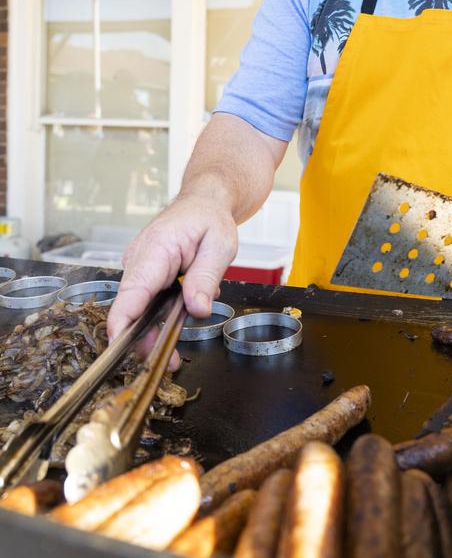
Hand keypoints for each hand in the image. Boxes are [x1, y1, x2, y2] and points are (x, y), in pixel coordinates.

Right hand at [107, 193, 237, 366]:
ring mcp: (138, 264)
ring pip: (137, 306)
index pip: (133, 288)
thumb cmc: (210, 218)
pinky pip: (144, 299)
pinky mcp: (142, 272)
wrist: (203, 202)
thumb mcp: (220, 245)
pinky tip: (179, 316)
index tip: (119, 345)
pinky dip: (158, 314)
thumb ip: (206, 277)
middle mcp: (139, 257)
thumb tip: (197, 309)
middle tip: (167, 361)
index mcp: (157, 247)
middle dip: (144, 337)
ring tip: (173, 353)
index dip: (123, 320)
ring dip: (153, 329)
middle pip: (132, 305)